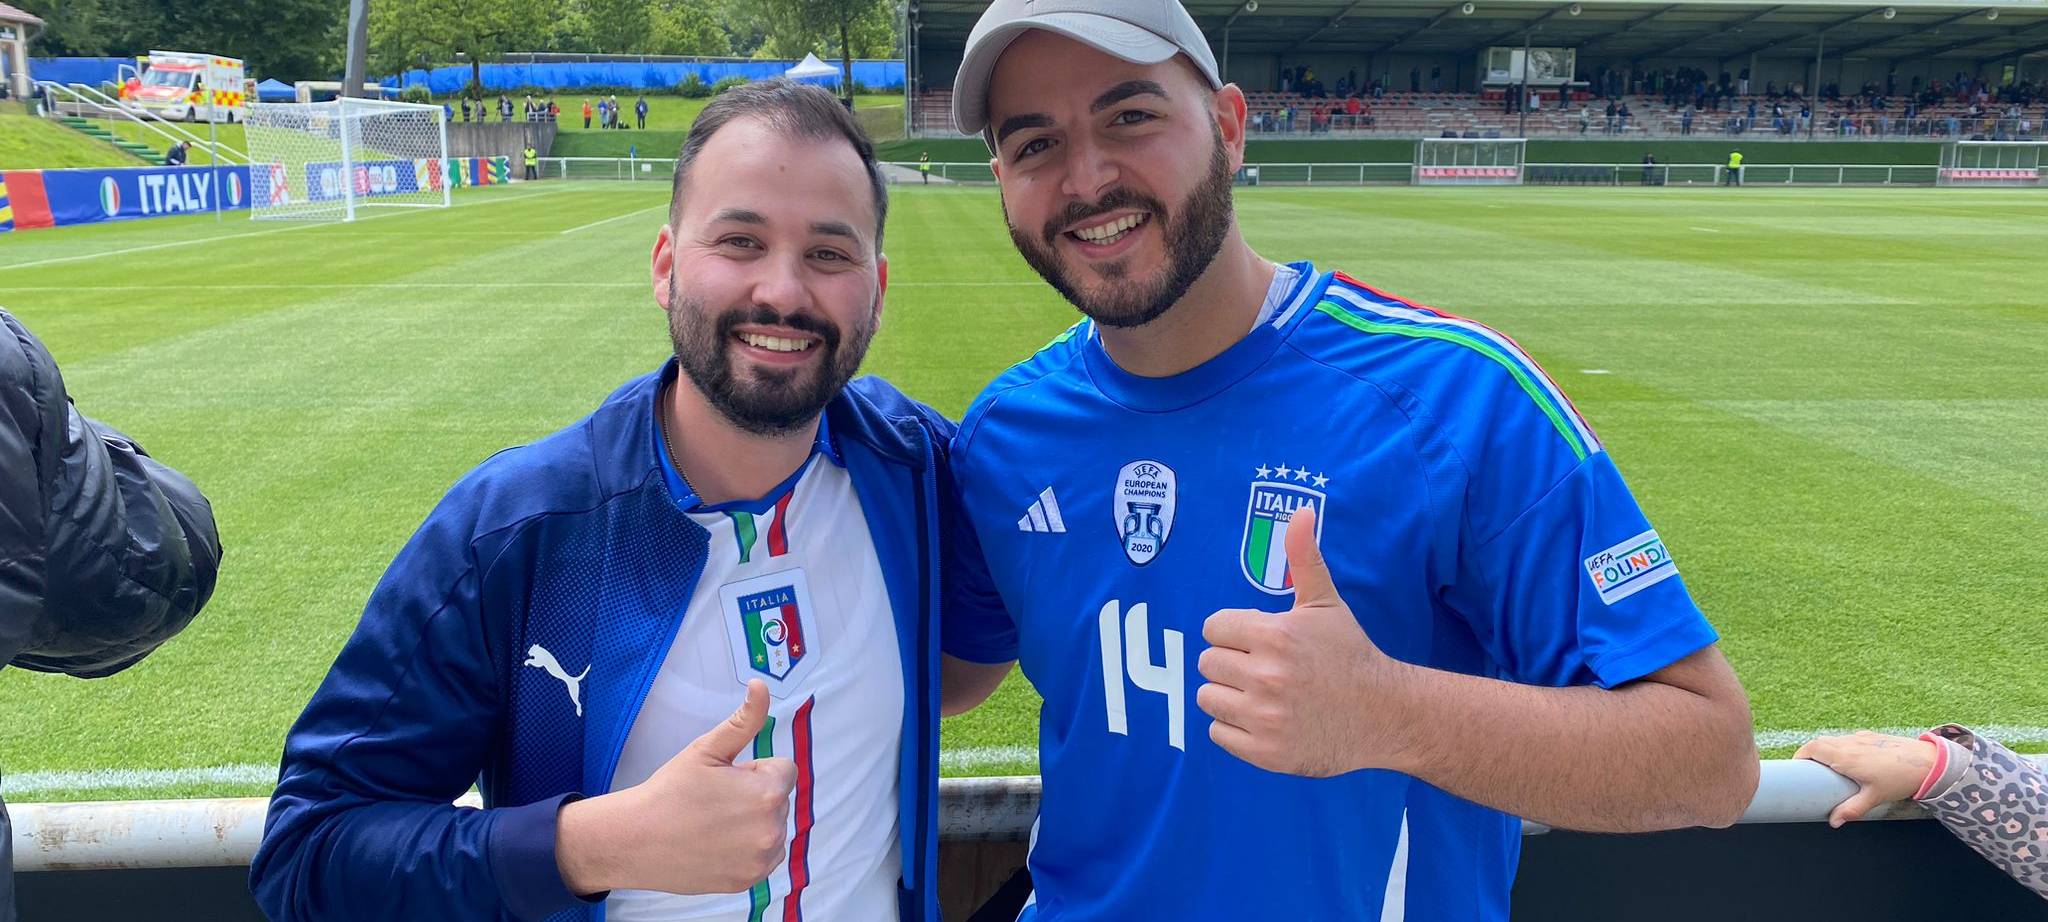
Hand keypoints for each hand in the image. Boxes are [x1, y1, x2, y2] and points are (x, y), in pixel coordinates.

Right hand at [557, 680, 795, 894]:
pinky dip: (747, 850)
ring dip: (753, 823)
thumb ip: (744, 720)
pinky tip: (717, 844)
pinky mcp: (749, 880)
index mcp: (768, 792)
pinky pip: (763, 856)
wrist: (636, 840)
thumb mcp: (707, 749)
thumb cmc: (669, 792)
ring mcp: (761, 859)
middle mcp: (772, 829)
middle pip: (778, 799)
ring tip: (713, 823)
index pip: (784, 769)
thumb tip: (761, 687)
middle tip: (714, 801)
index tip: (727, 778)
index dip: (754, 770)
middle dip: (754, 795)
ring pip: (772, 827)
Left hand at [1196, 506, 1415, 777]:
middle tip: (1263, 669)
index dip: (1233, 632)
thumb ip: (1303, 558)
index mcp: (1274, 635)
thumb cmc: (1349, 654)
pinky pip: (1218, 734)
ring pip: (1208, 698)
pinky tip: (1265, 720)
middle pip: (1206, 663)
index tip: (1258, 641)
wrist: (1384, 714)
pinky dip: (1235, 729)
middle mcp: (1266, 676)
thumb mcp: (1326, 604)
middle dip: (1230, 663)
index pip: (1213, 628)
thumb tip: (1299, 510)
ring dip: (1228, 696)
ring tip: (1262, 695)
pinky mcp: (1265, 752)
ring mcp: (1264, 717)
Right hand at [1795, 731, 1937, 826]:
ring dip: (1826, 749)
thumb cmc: (1899, 779)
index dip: (1800, 755)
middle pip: (1819, 742)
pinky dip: (1841, 747)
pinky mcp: (1872, 736)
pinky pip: (1848, 739)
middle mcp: (1849, 743)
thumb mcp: (1874, 797)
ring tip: (1829, 768)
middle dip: (1810, 754)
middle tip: (1810, 771)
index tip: (1796, 768)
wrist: (1928, 762)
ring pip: (1834, 739)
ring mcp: (1861, 737)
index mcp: (1845, 756)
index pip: (1812, 748)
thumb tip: (1833, 822)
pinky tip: (1852, 760)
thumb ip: (1851, 809)